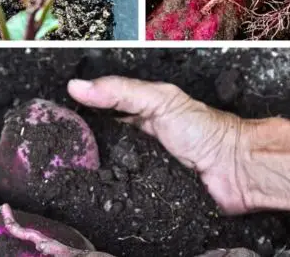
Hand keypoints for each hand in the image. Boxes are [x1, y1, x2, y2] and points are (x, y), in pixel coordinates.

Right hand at [68, 76, 253, 214]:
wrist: (235, 170)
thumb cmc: (206, 131)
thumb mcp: (159, 100)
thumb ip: (120, 91)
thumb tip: (77, 86)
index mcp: (138, 120)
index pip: (99, 119)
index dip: (78, 120)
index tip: (54, 123)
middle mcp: (138, 149)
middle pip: (101, 152)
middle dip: (83, 155)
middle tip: (57, 158)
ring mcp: (143, 176)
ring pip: (109, 180)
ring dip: (96, 181)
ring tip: (70, 181)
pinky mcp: (150, 202)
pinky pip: (125, 202)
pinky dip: (115, 202)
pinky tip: (98, 200)